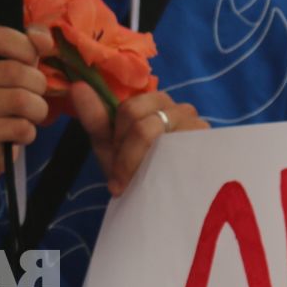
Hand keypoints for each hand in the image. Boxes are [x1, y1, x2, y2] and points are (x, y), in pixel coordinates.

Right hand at [0, 23, 55, 219]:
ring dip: (36, 110)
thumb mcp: (7, 62)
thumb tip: (45, 40)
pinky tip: (15, 133)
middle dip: (37, 85)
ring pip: (21, 100)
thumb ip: (27, 42)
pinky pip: (20, 127)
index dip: (27, 49)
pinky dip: (28, 132)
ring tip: (27, 115)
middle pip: (15, 71)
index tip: (30, 62)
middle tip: (31, 96)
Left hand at [67, 85, 204, 195]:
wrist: (160, 199)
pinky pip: (178, 151)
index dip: (117, 139)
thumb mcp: (108, 145)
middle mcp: (179, 107)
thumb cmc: (132, 168)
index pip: (129, 109)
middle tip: (125, 177)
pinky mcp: (210, 144)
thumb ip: (94, 117)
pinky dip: (162, 170)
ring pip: (154, 132)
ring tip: (140, 181)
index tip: (114, 166)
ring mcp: (198, 124)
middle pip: (139, 118)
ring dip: (139, 162)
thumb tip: (77, 86)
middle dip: (125, 153)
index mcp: (154, 101)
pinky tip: (161, 182)